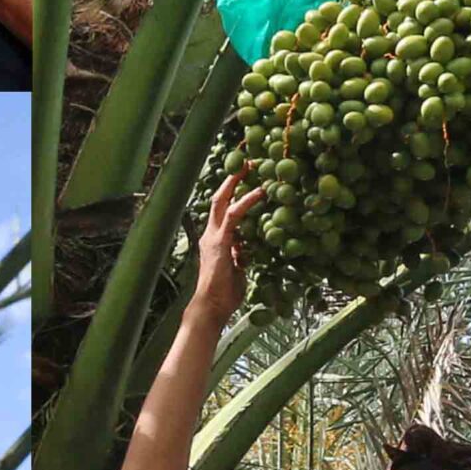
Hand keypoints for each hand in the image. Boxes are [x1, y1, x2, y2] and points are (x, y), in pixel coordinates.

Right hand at [189, 173, 266, 330]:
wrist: (210, 307)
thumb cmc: (224, 294)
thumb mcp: (238, 270)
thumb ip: (241, 256)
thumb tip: (248, 248)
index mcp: (214, 240)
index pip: (221, 210)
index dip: (232, 193)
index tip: (246, 179)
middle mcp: (210, 234)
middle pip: (218, 199)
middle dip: (232, 180)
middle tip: (248, 163)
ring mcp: (213, 237)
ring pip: (223, 202)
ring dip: (237, 184)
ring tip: (252, 167)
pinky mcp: (220, 242)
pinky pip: (235, 216)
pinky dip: (247, 202)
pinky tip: (260, 193)